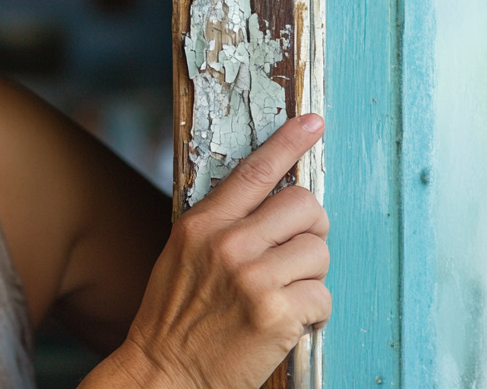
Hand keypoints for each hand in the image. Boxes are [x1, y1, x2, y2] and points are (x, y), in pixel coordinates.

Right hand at [90, 115, 329, 388]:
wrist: (164, 374)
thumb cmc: (175, 316)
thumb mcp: (182, 255)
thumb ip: (221, 225)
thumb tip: (272, 206)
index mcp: (202, 224)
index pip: (254, 171)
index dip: (289, 143)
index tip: (313, 122)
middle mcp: (228, 244)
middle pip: (304, 205)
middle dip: (312, 229)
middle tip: (297, 252)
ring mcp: (253, 278)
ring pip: (319, 253)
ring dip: (311, 277)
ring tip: (283, 296)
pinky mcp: (275, 314)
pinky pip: (322, 297)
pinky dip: (313, 314)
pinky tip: (286, 323)